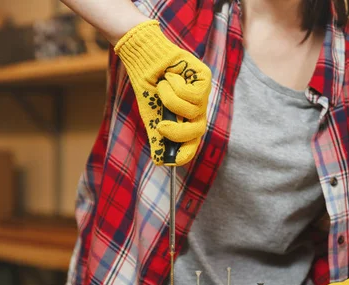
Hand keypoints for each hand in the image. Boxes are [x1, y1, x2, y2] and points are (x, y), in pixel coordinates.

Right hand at [115, 20, 211, 165]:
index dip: (186, 153)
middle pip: (198, 130)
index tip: (172, 161)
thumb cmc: (148, 87)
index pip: (193, 141)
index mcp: (186, 119)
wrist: (144, 60)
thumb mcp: (151, 115)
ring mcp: (203, 93)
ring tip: (162, 87)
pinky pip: (192, 94)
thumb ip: (158, 136)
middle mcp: (197, 108)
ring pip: (192, 111)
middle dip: (178, 133)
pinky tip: (170, 76)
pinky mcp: (204, 78)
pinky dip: (175, 87)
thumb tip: (160, 161)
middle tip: (160, 127)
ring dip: (170, 100)